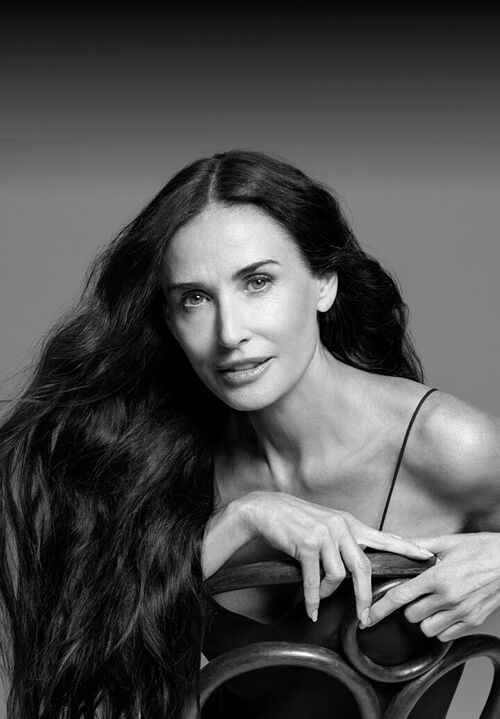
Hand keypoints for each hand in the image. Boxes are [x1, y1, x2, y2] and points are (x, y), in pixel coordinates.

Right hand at [241, 491, 433, 624]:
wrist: (267, 510)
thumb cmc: (297, 520)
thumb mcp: (327, 524)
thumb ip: (346, 540)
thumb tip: (360, 563)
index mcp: (350, 523)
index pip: (384, 537)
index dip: (407, 548)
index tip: (428, 556)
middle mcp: (341, 527)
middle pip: (364, 567)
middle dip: (365, 596)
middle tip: (366, 617)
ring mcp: (324, 535)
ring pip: (338, 576)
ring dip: (328, 593)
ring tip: (319, 597)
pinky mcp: (306, 544)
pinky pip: (315, 581)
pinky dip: (313, 599)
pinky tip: (311, 610)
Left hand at [367, 533, 499, 640]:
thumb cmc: (481, 548)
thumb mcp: (448, 542)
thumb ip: (419, 545)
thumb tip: (398, 544)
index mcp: (438, 576)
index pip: (401, 596)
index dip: (380, 609)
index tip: (368, 617)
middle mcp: (449, 597)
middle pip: (411, 615)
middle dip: (409, 606)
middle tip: (418, 593)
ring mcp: (462, 611)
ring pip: (427, 628)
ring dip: (424, 618)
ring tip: (432, 602)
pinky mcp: (473, 620)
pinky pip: (446, 634)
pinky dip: (441, 626)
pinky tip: (445, 611)